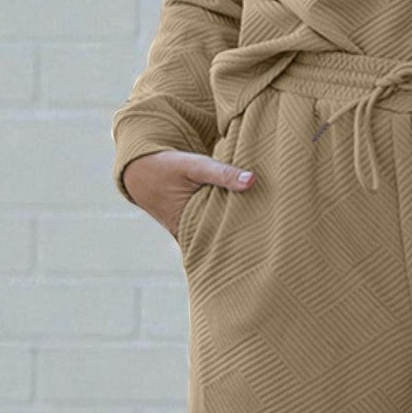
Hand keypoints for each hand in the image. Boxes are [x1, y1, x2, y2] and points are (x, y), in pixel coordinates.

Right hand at [125, 149, 254, 241]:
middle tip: (271, 246)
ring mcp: (188, 233)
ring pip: (216, 239)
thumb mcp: (194, 165)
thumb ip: (222, 173)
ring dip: (234, 236)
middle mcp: (187, 235)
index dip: (242, 244)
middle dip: (241, 244)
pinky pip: (212, 232)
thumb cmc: (168, 166)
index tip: (266, 246)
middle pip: (220, 244)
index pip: (221, 243)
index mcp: (186, 226)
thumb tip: (252, 180)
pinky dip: (226, 229)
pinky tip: (248, 229)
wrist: (141, 169)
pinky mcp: (191, 226)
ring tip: (263, 240)